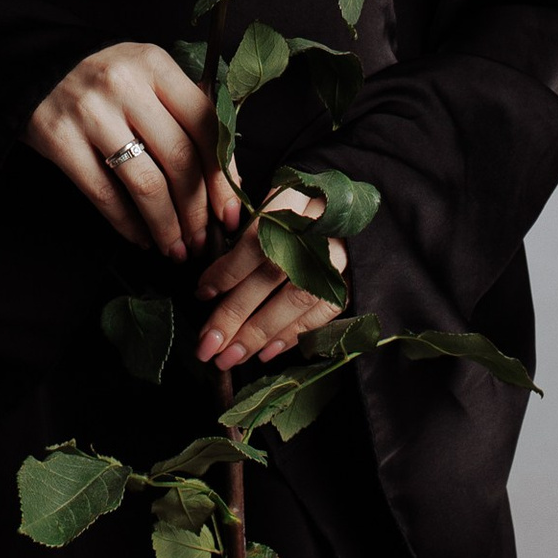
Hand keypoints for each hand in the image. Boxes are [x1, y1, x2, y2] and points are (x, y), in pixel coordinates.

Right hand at [25, 42, 242, 262]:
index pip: (205, 125)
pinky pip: (104, 194)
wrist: (35, 68)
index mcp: (155, 64)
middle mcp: (126, 84)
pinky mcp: (60, 139)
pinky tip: (141, 237)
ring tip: (175, 248)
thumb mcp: (146, 75)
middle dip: (196, 210)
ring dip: (166, 225)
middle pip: (179, 158)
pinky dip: (127, 224)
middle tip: (203, 240)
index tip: (230, 212)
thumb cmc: (104, 78)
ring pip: (145, 183)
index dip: (222, 176)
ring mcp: (91, 112)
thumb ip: (184, 111)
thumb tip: (226, 176)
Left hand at [194, 187, 347, 369]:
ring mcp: (341, 256)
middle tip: (207, 344)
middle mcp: (319, 228)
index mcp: (293, 201)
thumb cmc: (298, 206)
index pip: (256, 240)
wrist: (349, 207)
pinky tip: (267, 352)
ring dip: (260, 334)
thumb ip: (247, 232)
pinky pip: (324, 313)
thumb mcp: (272, 203)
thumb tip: (212, 282)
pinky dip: (294, 335)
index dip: (227, 270)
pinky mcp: (355, 278)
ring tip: (230, 357)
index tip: (202, 293)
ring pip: (297, 299)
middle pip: (273, 275)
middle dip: (236, 314)